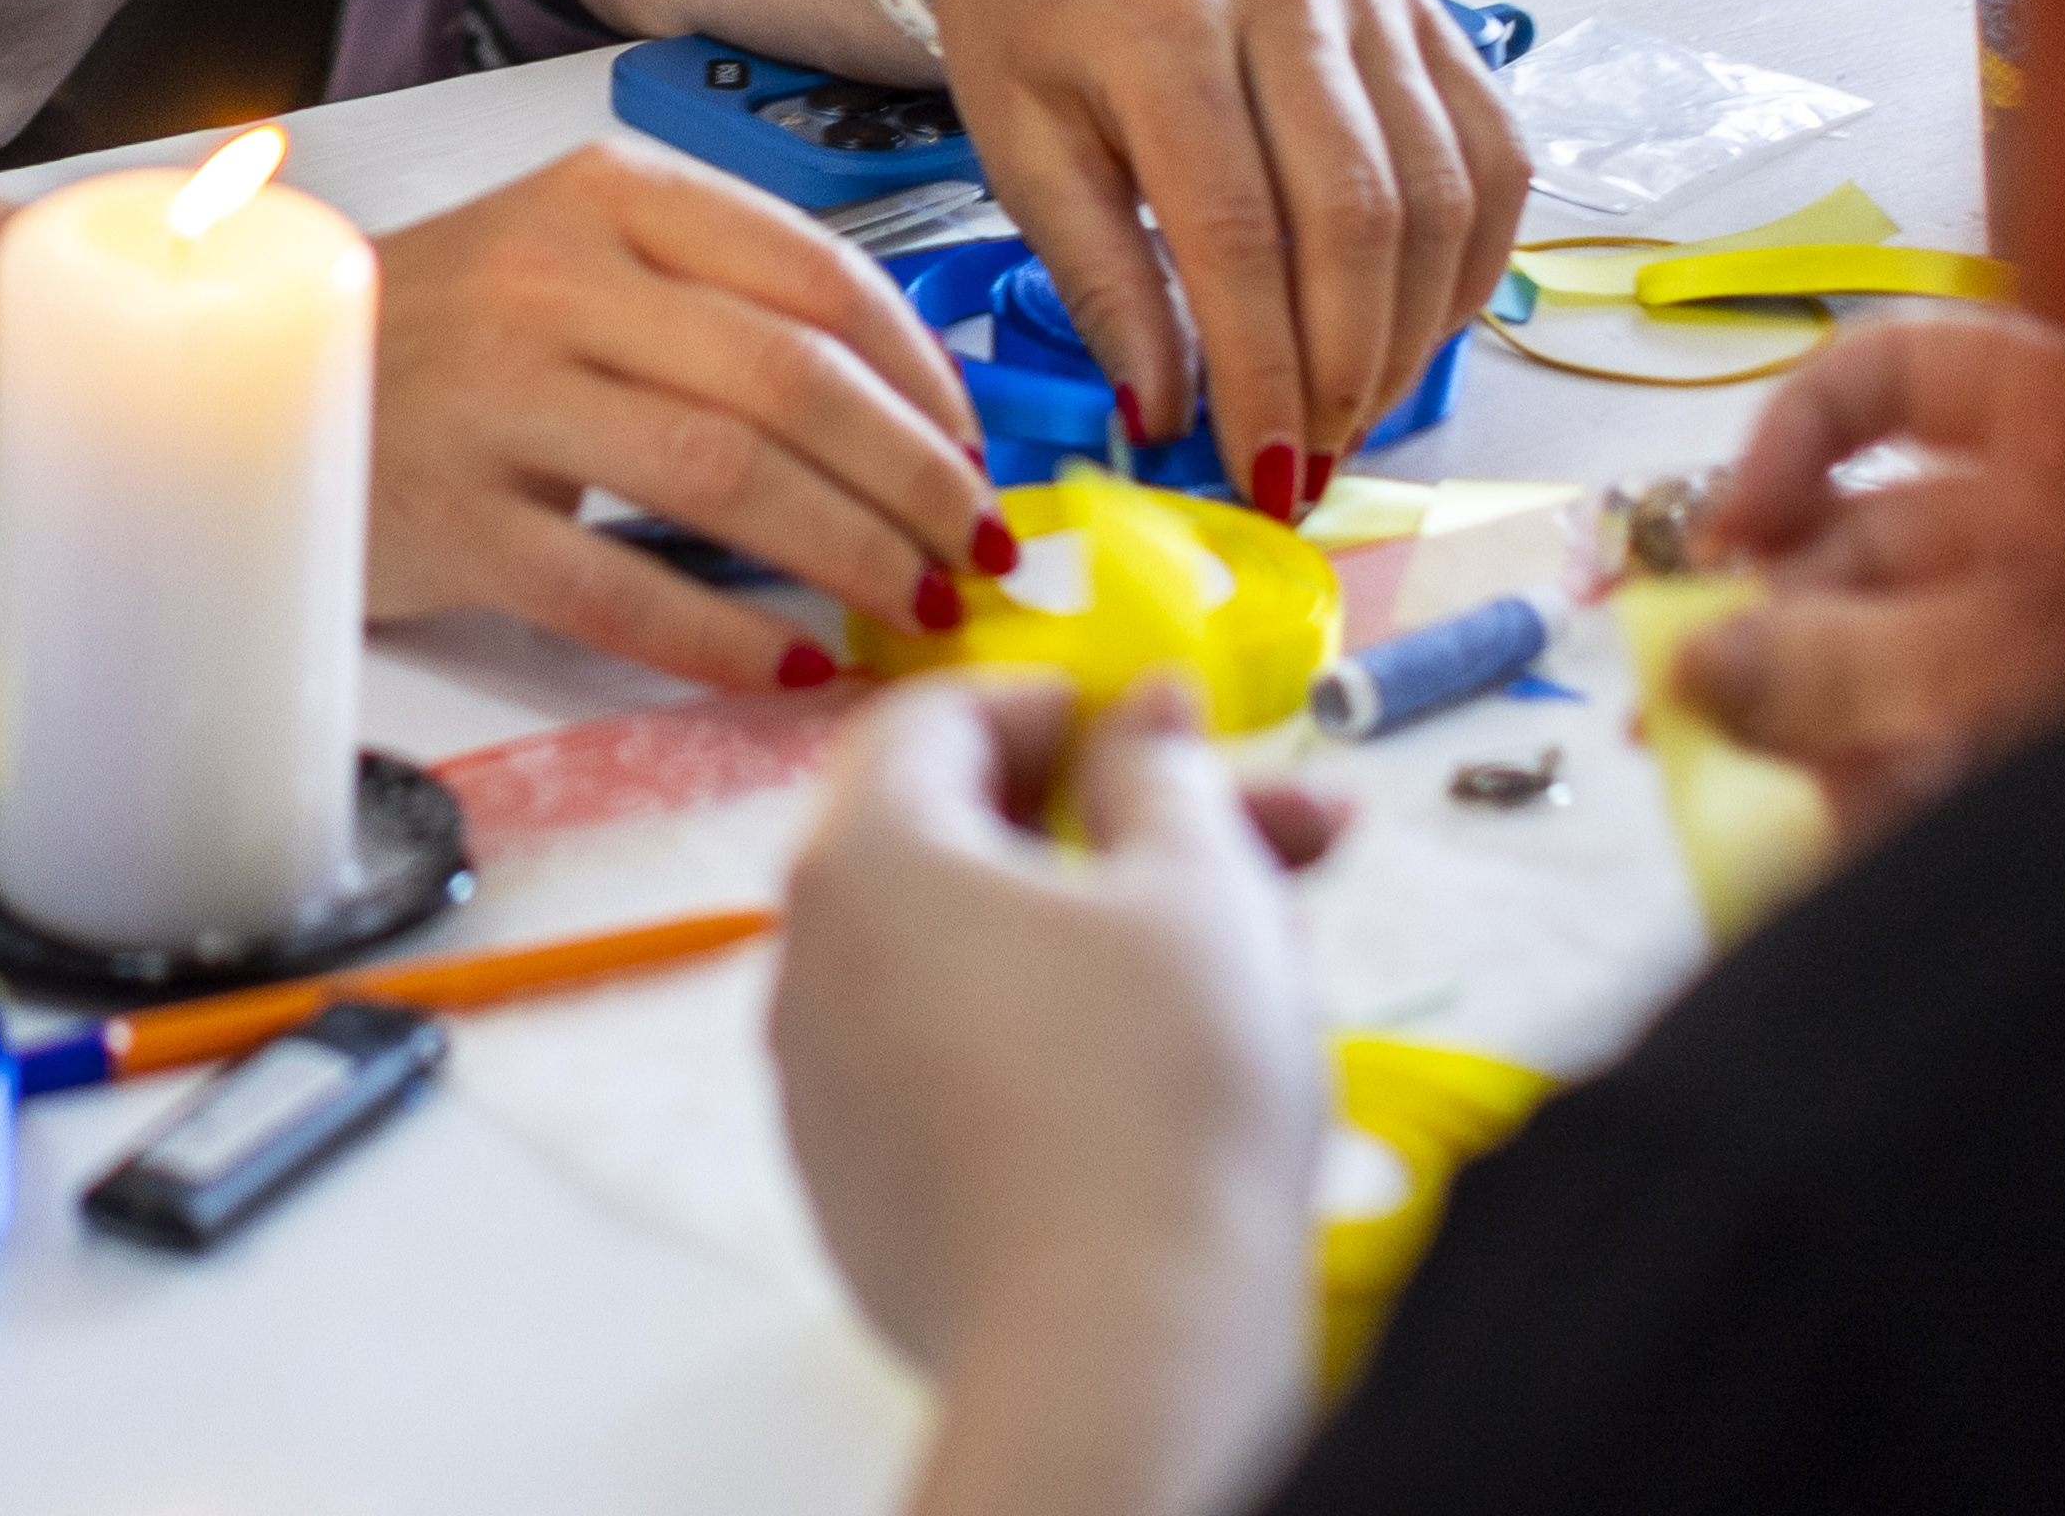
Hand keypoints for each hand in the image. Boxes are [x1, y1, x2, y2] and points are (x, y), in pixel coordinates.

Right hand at [366, 140, 1007, 691]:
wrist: (249, 378)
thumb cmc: (444, 330)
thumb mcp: (576, 257)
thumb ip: (717, 304)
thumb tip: (904, 411)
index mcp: (604, 194)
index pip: (814, 273)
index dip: (923, 374)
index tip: (976, 446)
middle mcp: (553, 279)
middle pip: (792, 381)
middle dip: (915, 477)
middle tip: (976, 545)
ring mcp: (498, 398)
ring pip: (727, 479)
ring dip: (851, 554)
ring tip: (913, 603)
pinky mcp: (457, 519)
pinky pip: (624, 591)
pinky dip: (730, 638)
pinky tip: (794, 663)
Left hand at [773, 677, 1327, 1515]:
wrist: (1120, 1363)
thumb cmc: (1162, 1103)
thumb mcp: (1199, 890)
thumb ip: (1165, 774)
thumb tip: (1147, 714)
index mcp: (864, 859)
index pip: (937, 717)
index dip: (1062, 702)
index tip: (1159, 725)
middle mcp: (807, 967)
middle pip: (959, 844)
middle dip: (1116, 827)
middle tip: (1258, 839)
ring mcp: (821, 1092)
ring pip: (963, 964)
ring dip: (1094, 937)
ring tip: (1241, 961)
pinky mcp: (859, 1196)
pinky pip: (946, 1072)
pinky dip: (1041, 1042)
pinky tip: (1156, 1075)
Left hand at [897, 0, 1521, 516]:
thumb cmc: (1034, 24)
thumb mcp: (1019, 148)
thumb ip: (1099, 284)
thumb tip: (1165, 420)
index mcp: (1161, 21)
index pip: (1233, 229)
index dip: (1259, 369)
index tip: (1259, 473)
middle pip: (1358, 215)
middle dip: (1345, 369)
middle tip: (1314, 466)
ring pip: (1441, 196)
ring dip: (1411, 335)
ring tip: (1355, 417)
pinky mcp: (1428, 15)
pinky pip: (1491, 158)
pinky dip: (1468, 266)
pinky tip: (1415, 331)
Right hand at [1664, 307, 2064, 826]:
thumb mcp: (2024, 654)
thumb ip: (1851, 664)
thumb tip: (1690, 671)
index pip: (1895, 378)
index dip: (1795, 439)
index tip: (1735, 539)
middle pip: (1887, 541)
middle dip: (1793, 633)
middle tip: (1703, 723)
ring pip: (1920, 663)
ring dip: (1839, 730)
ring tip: (1800, 807)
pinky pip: (1971, 750)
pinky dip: (1915, 793)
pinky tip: (1877, 847)